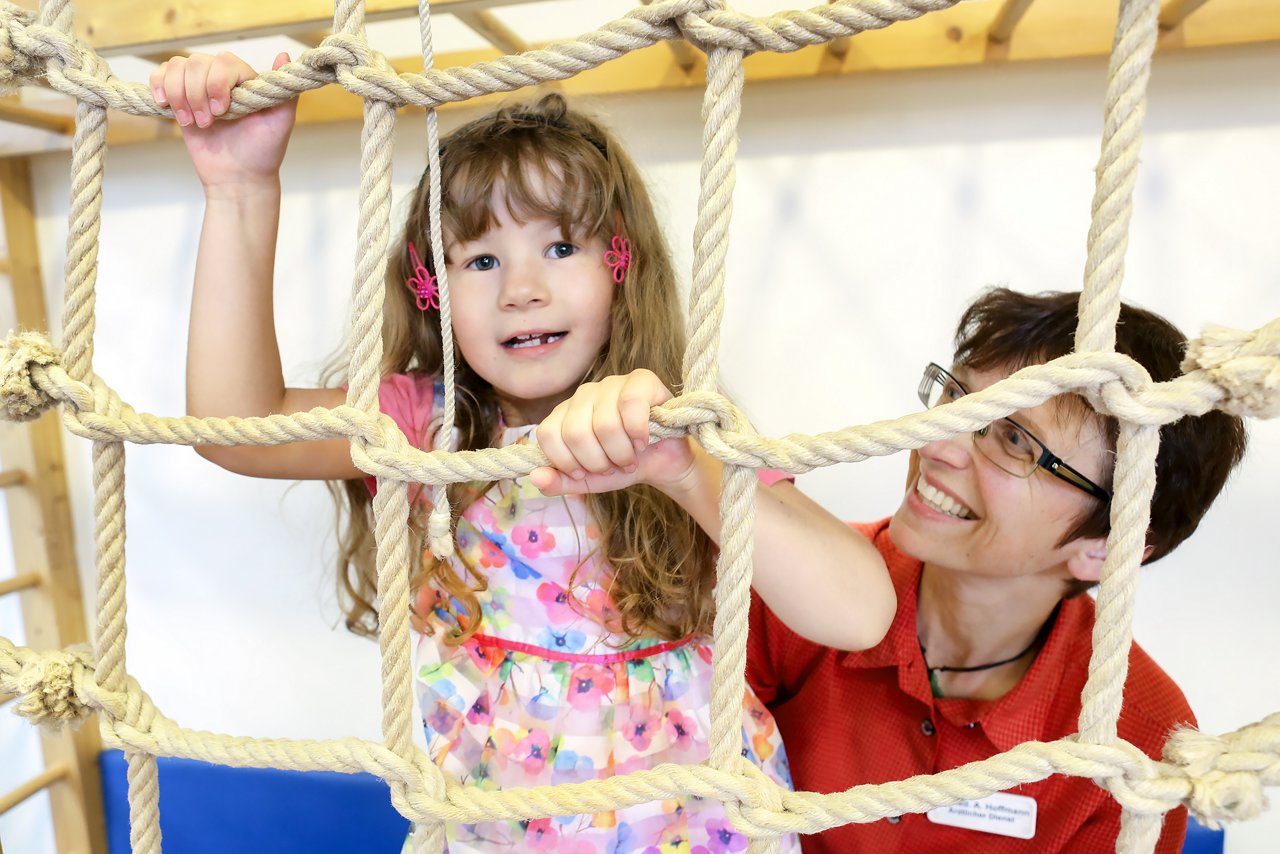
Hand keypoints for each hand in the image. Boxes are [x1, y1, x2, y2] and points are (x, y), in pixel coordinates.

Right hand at [150, 52, 297, 190]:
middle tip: (207, 123)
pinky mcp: (180, 98)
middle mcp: (222, 78)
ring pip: (176, 66)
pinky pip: (161, 75)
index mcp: (246, 80)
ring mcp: (199, 86)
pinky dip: (158, 86)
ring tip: (190, 122)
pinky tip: (165, 105)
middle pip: (196, 62)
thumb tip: (284, 54)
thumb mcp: (281, 124)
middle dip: (197, 94)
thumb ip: (285, 92)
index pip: (224, 62)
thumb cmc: (263, 152)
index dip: (217, 84)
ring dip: (179, 94)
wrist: (238, 178)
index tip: (221, 111)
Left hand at [531, 370, 696, 496]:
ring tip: (630, 457)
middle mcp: (584, 394)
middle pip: (575, 432)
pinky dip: (637, 433)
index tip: (586, 472)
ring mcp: (611, 383)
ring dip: (621, 453)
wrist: (662, 461)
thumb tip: (535, 477)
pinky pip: (630, 405)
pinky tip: (643, 441)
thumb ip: (559, 481)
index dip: (567, 461)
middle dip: (597, 462)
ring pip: (604, 424)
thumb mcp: (588, 480)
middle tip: (613, 466)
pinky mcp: (640, 380)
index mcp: (565, 414)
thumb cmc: (622, 464)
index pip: (548, 434)